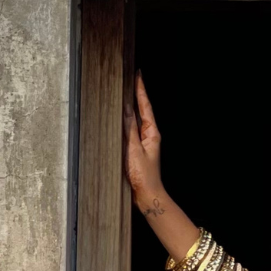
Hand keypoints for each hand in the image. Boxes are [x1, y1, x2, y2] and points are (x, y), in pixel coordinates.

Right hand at [124, 72, 164, 214]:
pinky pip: (129, 131)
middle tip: (129, 77)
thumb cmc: (143, 176)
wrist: (146, 196)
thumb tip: (126, 108)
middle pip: (140, 110)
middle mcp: (148, 136)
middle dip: (135, 94)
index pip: (145, 105)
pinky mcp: (136, 151)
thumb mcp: (134, 149)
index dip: (140, 89)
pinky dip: (124, 121)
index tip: (137, 74)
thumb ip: (129, 129)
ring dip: (129, 106)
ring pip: (134, 120)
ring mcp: (142, 143)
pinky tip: (118, 118)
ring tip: (122, 92)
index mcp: (152, 133)